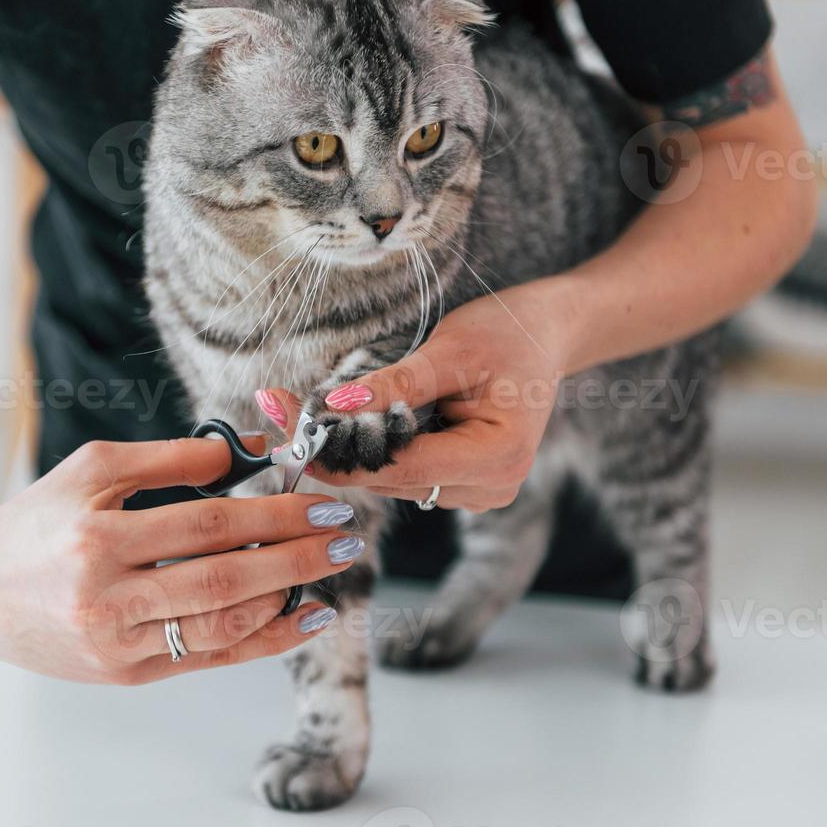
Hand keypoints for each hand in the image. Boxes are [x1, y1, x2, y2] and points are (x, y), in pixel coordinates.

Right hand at [0, 437, 361, 683]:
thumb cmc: (36, 520)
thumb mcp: (92, 469)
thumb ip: (172, 459)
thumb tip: (250, 451)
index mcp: (97, 538)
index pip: (208, 523)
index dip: (275, 512)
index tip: (324, 501)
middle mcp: (107, 598)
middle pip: (225, 577)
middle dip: (296, 556)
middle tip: (346, 537)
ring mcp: (117, 644)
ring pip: (221, 625)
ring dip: (286, 599)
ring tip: (327, 574)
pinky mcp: (125, 675)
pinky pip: (208, 659)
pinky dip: (261, 640)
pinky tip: (300, 619)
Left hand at [259, 282, 570, 512]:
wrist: (548, 335)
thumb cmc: (509, 334)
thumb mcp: (453, 350)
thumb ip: (397, 383)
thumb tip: (336, 406)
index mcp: (496, 458)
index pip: (402, 468)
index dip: (341, 455)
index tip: (289, 430)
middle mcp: (489, 489)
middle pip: (391, 480)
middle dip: (335, 448)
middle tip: (278, 410)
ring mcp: (476, 493)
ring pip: (390, 482)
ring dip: (349, 450)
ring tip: (303, 412)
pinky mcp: (462, 485)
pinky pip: (404, 474)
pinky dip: (373, 450)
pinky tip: (344, 423)